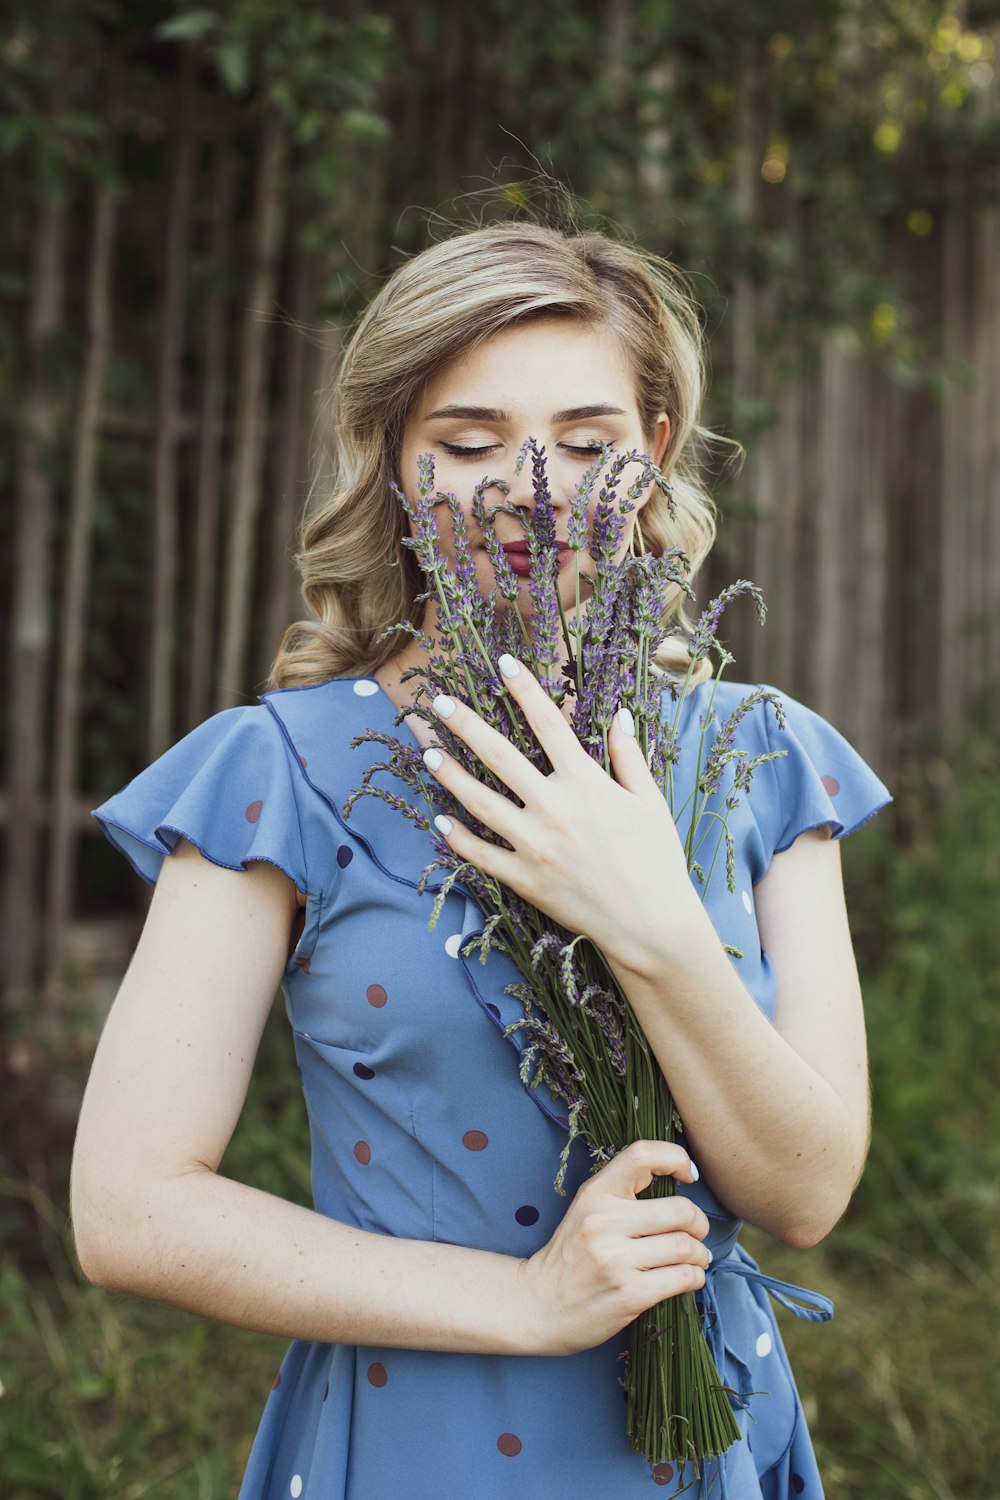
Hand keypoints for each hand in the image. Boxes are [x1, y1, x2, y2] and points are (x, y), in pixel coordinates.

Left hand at [423, 655, 705, 967]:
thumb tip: (618, 715)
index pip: (550, 723)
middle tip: (439, 701)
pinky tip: (438, 821)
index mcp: (587, 783)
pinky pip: (482, 854)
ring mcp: (534, 845)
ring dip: (450, 775)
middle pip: (500, 756)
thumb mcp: (650, 802)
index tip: (504, 662)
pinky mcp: (524, 879)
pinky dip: (457, 838)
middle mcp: (555, 808)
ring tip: (427, 752)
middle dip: (466, 724)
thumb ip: (629, 757)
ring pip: (480, 802)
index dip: (526, 690)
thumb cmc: (658, 861)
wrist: (652, 925)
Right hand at [515, 1140, 709, 1355]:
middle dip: (699, 1223)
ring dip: (700, 1254)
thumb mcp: (586, 1209)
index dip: (676, 1158)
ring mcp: (616, 1260)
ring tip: (694, 1258)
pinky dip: (695, 1277)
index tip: (687, 1176)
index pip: (642, 1155)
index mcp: (595, 1194)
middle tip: (696, 1232)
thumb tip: (677, 1175)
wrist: (537, 1305)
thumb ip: (622, 1191)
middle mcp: (604, 1222)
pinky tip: (687, 1277)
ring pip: (686, 1247)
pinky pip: (684, 1278)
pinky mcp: (629, 1295)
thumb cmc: (570, 1255)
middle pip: (681, 1211)